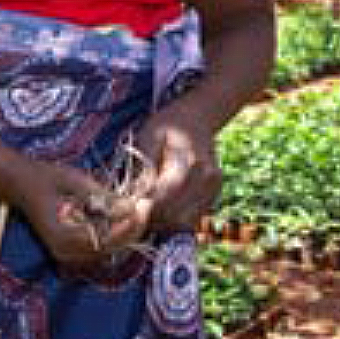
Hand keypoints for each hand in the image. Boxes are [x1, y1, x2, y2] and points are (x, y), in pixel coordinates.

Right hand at [2, 153, 145, 267]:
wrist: (22, 185)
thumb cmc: (47, 178)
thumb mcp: (75, 180)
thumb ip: (102, 196)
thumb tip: (131, 206)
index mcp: (62, 237)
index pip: (105, 239)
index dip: (128, 225)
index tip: (144, 206)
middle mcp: (65, 252)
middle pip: (110, 248)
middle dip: (132, 228)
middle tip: (146, 205)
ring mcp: (68, 254)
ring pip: (109, 250)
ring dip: (127, 232)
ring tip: (139, 209)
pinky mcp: (72, 251)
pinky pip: (101, 247)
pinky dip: (116, 234)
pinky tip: (125, 216)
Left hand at [133, 108, 223, 233]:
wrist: (198, 116)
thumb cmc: (168, 124)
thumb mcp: (148, 138)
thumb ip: (143, 170)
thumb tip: (132, 199)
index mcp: (187, 163)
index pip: (161, 201)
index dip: (140, 211)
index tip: (124, 209)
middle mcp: (206, 178)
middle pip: (173, 216)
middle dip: (150, 219)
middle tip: (133, 210)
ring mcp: (213, 188)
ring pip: (183, 222)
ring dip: (162, 223)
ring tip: (147, 208)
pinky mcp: (214, 194)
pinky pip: (192, 218)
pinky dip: (175, 219)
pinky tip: (163, 207)